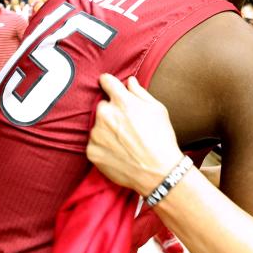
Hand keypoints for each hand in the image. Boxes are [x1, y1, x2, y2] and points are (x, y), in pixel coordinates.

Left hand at [87, 74, 184, 193]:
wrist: (158, 172)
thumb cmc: (161, 138)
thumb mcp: (157, 109)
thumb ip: (140, 92)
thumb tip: (129, 81)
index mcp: (121, 101)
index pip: (106, 81)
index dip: (109, 83)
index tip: (110, 86)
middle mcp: (105, 114)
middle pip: (103, 106)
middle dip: (112, 111)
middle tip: (127, 125)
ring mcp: (96, 134)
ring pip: (98, 126)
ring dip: (107, 130)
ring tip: (125, 142)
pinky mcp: (91, 151)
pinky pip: (95, 143)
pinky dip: (104, 146)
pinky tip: (119, 152)